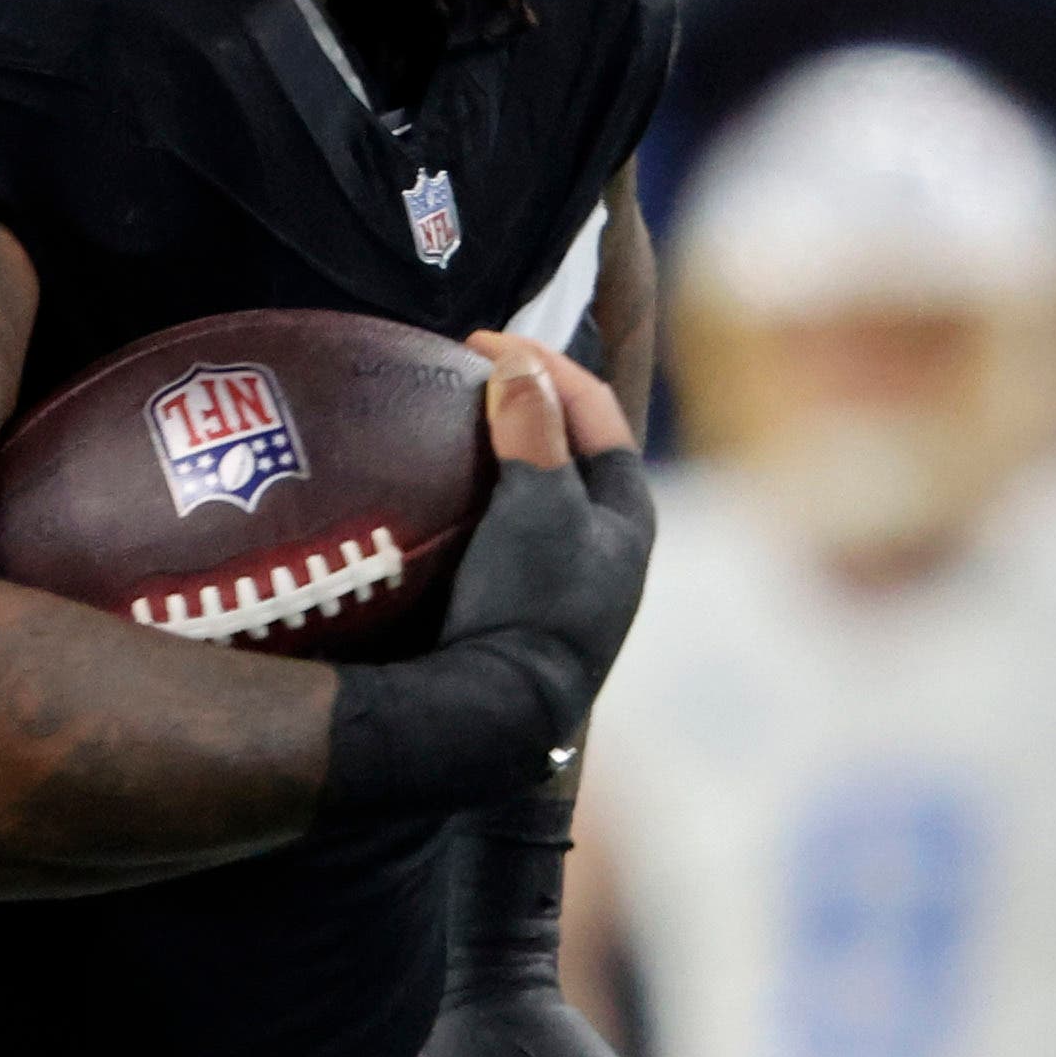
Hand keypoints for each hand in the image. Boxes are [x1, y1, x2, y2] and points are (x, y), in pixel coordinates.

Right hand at [447, 330, 653, 695]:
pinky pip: (497, 531)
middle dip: (520, 403)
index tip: (480, 344)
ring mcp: (562, 581)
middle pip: (566, 448)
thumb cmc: (528, 601)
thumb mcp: (538, 506)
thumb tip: (518, 366)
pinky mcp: (518, 608)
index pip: (595, 409)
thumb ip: (534, 429)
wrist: (495, 712)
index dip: (543, 363)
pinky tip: (428, 498)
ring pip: (531, 492)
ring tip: (441, 426)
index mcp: (627, 515)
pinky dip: (471, 499)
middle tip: (460, 377)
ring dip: (493, 452)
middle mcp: (603, 546)